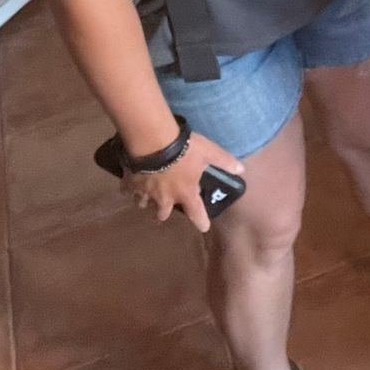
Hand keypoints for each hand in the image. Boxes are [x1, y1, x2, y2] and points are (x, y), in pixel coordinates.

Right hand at [126, 132, 243, 232]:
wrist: (153, 141)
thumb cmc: (185, 149)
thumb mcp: (209, 152)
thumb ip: (224, 161)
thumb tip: (242, 169)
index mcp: (185, 193)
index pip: (196, 213)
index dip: (201, 222)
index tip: (203, 227)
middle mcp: (165, 198)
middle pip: (163, 214)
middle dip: (164, 212)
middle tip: (166, 208)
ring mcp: (146, 192)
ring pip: (144, 204)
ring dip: (147, 202)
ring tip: (148, 196)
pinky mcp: (130, 183)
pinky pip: (128, 190)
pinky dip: (130, 188)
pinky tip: (130, 184)